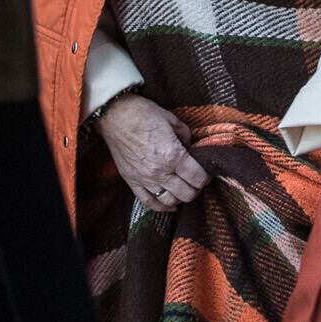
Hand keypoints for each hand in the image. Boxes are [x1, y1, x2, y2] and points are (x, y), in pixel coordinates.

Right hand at [99, 92, 207, 211]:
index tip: (206, 173)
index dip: (206, 177)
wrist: (114, 115)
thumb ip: (186, 137)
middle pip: (187, 194)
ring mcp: (145, 179)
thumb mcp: (172, 120)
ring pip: (170, 201)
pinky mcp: (132, 181)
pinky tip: (170, 205)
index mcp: (173, 155)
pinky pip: (148, 202)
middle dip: (196, 188)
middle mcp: (160, 171)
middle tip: (196, 180)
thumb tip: (190, 148)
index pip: (198, 178)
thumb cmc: (143, 114)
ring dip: (181, 197)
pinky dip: (161, 207)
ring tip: (183, 188)